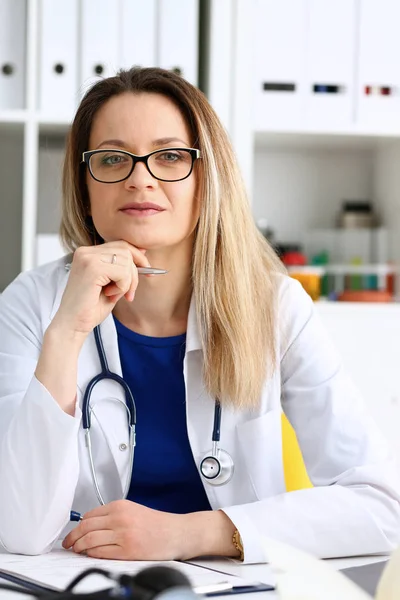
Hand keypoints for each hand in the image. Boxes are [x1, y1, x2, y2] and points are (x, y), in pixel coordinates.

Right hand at [52, 241, 150, 335]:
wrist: (72, 325)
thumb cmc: (90, 308)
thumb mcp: (112, 283)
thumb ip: (123, 267)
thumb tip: (142, 251)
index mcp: (88, 253)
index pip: (121, 245)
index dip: (137, 257)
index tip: (147, 271)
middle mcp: (86, 252)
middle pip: (126, 250)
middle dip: (135, 273)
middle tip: (129, 294)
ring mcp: (87, 258)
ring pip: (126, 261)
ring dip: (127, 283)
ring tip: (114, 295)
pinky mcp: (92, 268)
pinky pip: (122, 272)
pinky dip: (122, 287)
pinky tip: (109, 295)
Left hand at [62, 500, 187, 559]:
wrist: (177, 532)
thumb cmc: (157, 524)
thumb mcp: (133, 510)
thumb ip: (114, 515)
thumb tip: (91, 526)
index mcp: (121, 505)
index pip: (89, 515)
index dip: (77, 526)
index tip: (72, 532)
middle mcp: (120, 517)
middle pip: (86, 527)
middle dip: (72, 537)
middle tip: (68, 543)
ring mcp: (123, 534)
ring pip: (90, 540)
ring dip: (79, 547)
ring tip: (76, 550)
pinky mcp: (128, 550)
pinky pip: (101, 552)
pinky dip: (91, 554)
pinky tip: (90, 555)